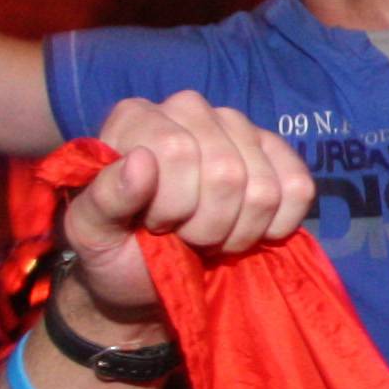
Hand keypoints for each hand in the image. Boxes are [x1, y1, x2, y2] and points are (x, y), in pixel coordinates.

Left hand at [65, 93, 315, 323]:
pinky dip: (275, 226)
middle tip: (181, 235)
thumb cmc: (115, 251)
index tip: (150, 224)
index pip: (177, 150)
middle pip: (226, 171)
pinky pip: (298, 188)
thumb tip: (142, 162)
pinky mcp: (273, 153)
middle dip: (204, 226)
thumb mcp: (90, 234)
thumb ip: (105, 199)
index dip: (170, 205)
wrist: (148, 280)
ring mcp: (235, 126)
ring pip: (262, 186)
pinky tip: (247, 231)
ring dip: (236, 232)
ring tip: (207, 236)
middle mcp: (187, 108)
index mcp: (136, 117)